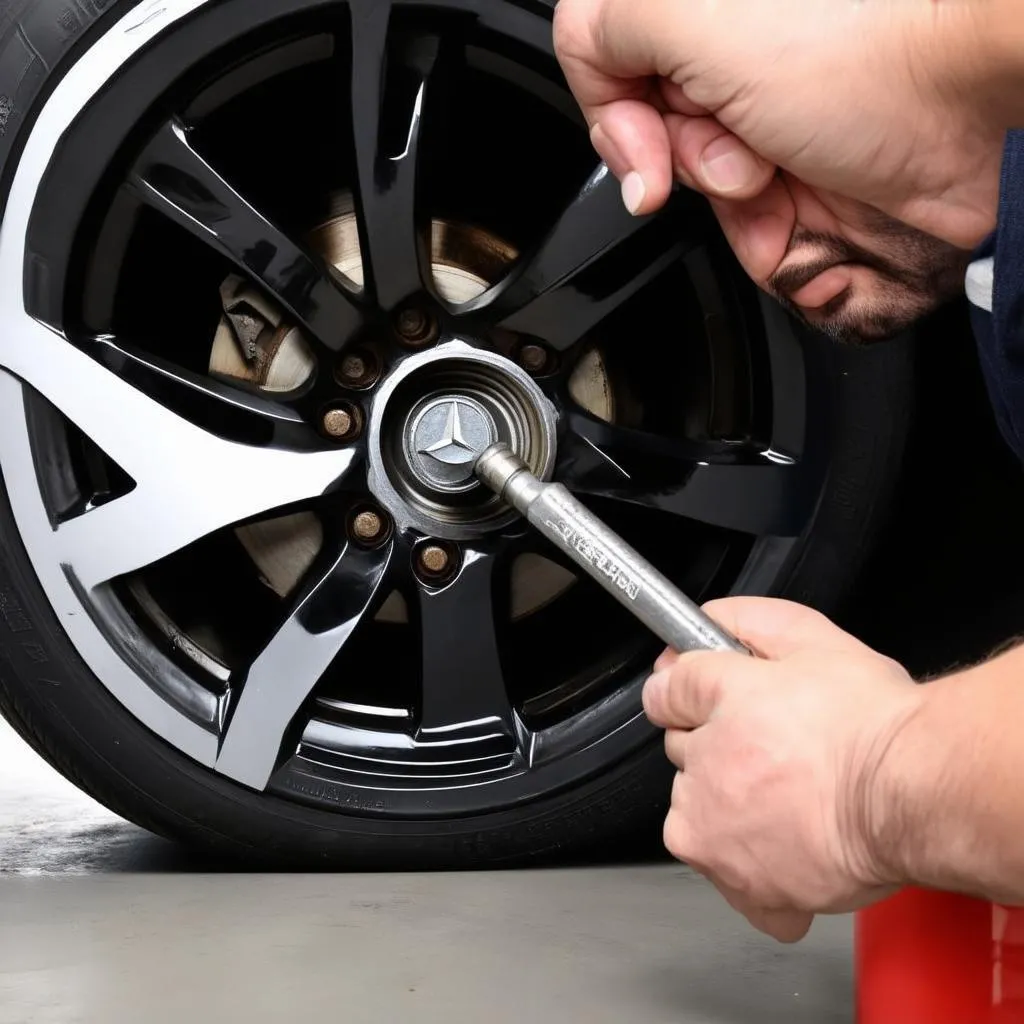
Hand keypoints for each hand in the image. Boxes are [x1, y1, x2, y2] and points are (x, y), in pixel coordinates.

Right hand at [552, 0, 1003, 249]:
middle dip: (685, 154)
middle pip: (648, 134)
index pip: (602, 61)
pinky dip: (763, 232)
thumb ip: (605, 26)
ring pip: (697, 189)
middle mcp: (729, 58)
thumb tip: (596, 79)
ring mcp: (767, 119)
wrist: (976, 106)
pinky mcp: (803, 178)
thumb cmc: (861, 48)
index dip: (612, 115)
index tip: (646, 149)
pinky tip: (796, 205)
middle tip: (737, 143)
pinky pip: (748, 230)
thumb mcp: (691, 8)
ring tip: (779, 170)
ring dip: (730, 196)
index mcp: (700, 10)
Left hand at [642, 597, 923, 942]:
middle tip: (783, 750)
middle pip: (687, 757)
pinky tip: (792, 844)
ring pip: (702, 816)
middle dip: (721, 750)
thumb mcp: (806, 636)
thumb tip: (705, 623)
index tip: (728, 702)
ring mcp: (719, 839)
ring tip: (796, 798)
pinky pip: (734, 878)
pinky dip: (756, 868)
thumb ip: (743, 621)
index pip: (667, 696)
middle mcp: (702, 775)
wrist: (921, 795)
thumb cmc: (874, 724)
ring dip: (734, 809)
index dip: (702, 695)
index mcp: (710, 710)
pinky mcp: (748, 889)